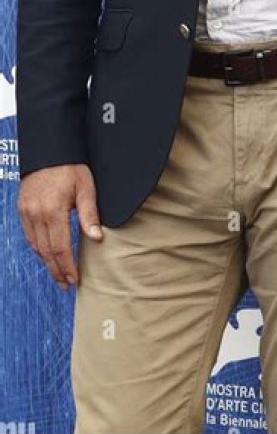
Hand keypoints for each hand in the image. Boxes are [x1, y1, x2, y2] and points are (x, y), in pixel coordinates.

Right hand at [18, 164, 102, 288]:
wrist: (48, 149)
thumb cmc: (70, 166)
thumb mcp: (85, 187)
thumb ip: (89, 214)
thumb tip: (96, 238)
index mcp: (53, 210)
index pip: (60, 247)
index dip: (67, 266)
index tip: (74, 279)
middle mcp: (36, 214)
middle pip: (46, 251)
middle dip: (57, 270)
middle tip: (66, 284)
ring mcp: (27, 212)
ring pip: (35, 245)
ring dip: (47, 262)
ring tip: (58, 274)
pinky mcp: (22, 209)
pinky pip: (29, 235)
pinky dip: (38, 248)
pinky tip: (46, 255)